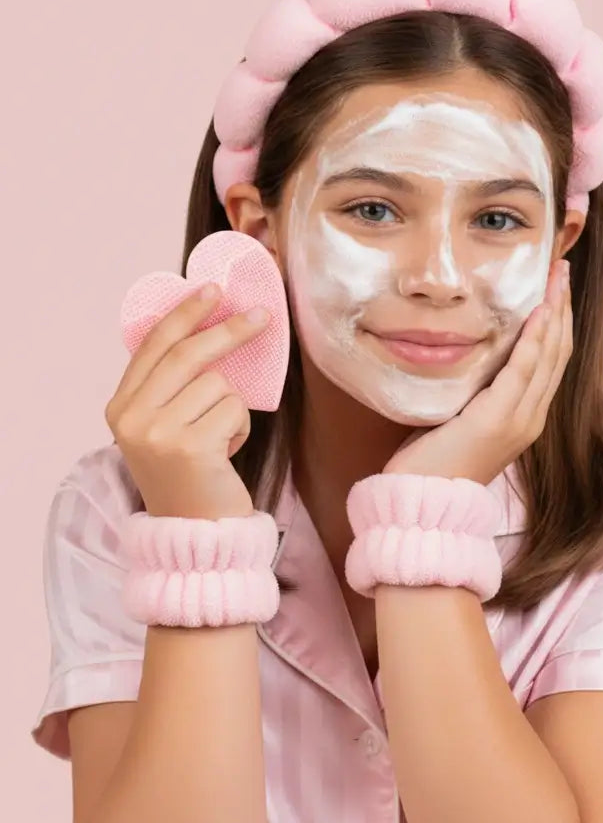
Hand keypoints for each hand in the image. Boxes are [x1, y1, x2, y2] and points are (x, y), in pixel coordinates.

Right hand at [106, 284, 270, 518]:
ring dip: (233, 406)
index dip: (185, 313)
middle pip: (188, 354)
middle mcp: (132, 418)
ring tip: (221, 437)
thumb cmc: (188, 474)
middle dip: (229, 330)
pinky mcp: (189, 447)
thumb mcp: (165, 425)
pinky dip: (241, 428)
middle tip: (261, 315)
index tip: (212, 289)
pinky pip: (233, 410)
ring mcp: (158, 433)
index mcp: (120, 407)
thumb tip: (211, 325)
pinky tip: (226, 452)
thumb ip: (173, 383)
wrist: (193, 534)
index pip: (154, 345)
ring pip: (218, 384)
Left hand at [382, 258, 571, 484]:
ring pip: (549, 356)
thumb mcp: (459, 418)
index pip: (552, 361)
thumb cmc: (432, 464)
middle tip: (563, 268)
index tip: (558, 287)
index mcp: (524, 417)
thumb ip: (474, 393)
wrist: (422, 503)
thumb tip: (467, 357)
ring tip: (558, 278)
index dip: (559, 322)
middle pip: (559, 352)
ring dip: (555, 313)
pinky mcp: (498, 421)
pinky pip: (523, 372)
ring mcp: (519, 421)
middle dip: (563, 307)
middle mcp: (531, 418)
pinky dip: (535, 340)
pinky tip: (539, 313)